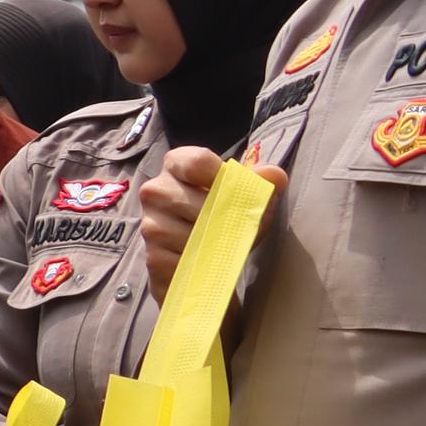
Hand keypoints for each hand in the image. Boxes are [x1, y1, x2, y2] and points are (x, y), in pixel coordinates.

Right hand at [138, 148, 277, 294]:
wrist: (200, 259)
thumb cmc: (223, 218)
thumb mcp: (245, 197)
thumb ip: (259, 183)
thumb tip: (274, 175)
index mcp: (177, 165)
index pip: (198, 162)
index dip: (225, 177)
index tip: (240, 191)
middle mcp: (155, 190)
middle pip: (201, 200)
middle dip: (228, 217)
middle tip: (240, 226)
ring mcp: (151, 225)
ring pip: (196, 233)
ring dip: (218, 243)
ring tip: (223, 245)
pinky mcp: (153, 258)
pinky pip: (188, 260)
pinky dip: (205, 264)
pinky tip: (207, 261)